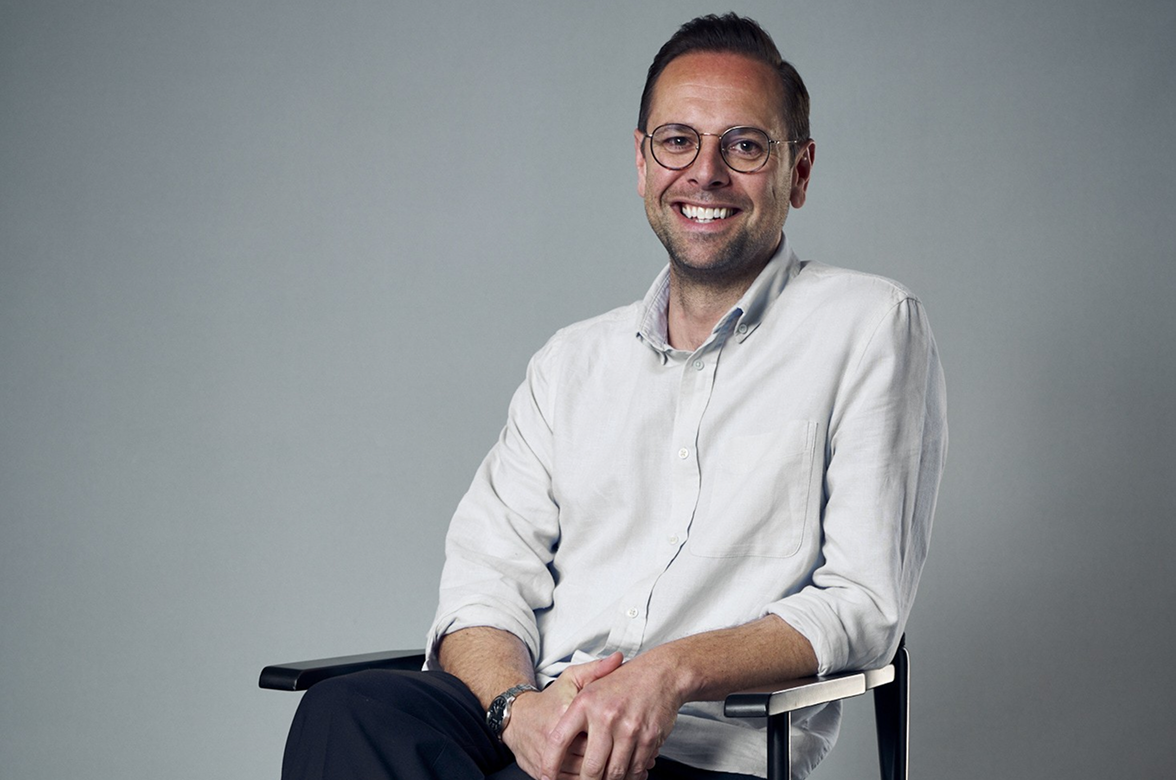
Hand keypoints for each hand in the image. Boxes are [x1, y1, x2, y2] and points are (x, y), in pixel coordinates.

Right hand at [502, 652, 623, 779]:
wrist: (517, 717)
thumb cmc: (550, 699)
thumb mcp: (572, 679)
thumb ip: (597, 669)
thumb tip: (618, 658)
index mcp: (566, 713)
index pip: (598, 732)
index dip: (617, 740)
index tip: (631, 740)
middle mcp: (553, 737)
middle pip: (591, 757)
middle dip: (612, 763)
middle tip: (632, 762)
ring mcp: (546, 757)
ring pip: (581, 775)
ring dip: (602, 777)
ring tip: (623, 773)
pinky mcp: (541, 772)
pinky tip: (601, 778)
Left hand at [539, 653, 682, 779]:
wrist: (661, 673)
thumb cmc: (624, 681)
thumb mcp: (590, 683)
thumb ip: (571, 712)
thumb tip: (552, 743)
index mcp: (585, 703)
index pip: (559, 740)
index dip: (550, 763)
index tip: (546, 777)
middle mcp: (606, 716)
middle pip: (590, 767)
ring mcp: (629, 729)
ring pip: (614, 773)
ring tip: (606, 779)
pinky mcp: (649, 738)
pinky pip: (636, 769)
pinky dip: (630, 777)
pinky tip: (626, 775)